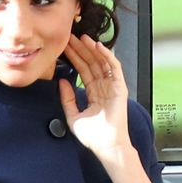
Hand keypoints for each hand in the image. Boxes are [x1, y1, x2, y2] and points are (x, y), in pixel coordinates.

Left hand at [59, 34, 129, 159]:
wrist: (106, 145)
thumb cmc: (93, 136)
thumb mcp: (73, 116)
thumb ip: (67, 99)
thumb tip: (61, 82)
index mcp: (94, 93)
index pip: (83, 71)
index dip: (75, 59)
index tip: (65, 48)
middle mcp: (104, 87)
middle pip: (91, 63)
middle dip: (81, 50)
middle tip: (71, 37)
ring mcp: (112, 87)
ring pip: (102, 62)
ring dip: (92, 49)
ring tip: (82, 37)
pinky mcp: (120, 87)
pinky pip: (114, 67)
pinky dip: (107, 56)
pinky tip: (98, 46)